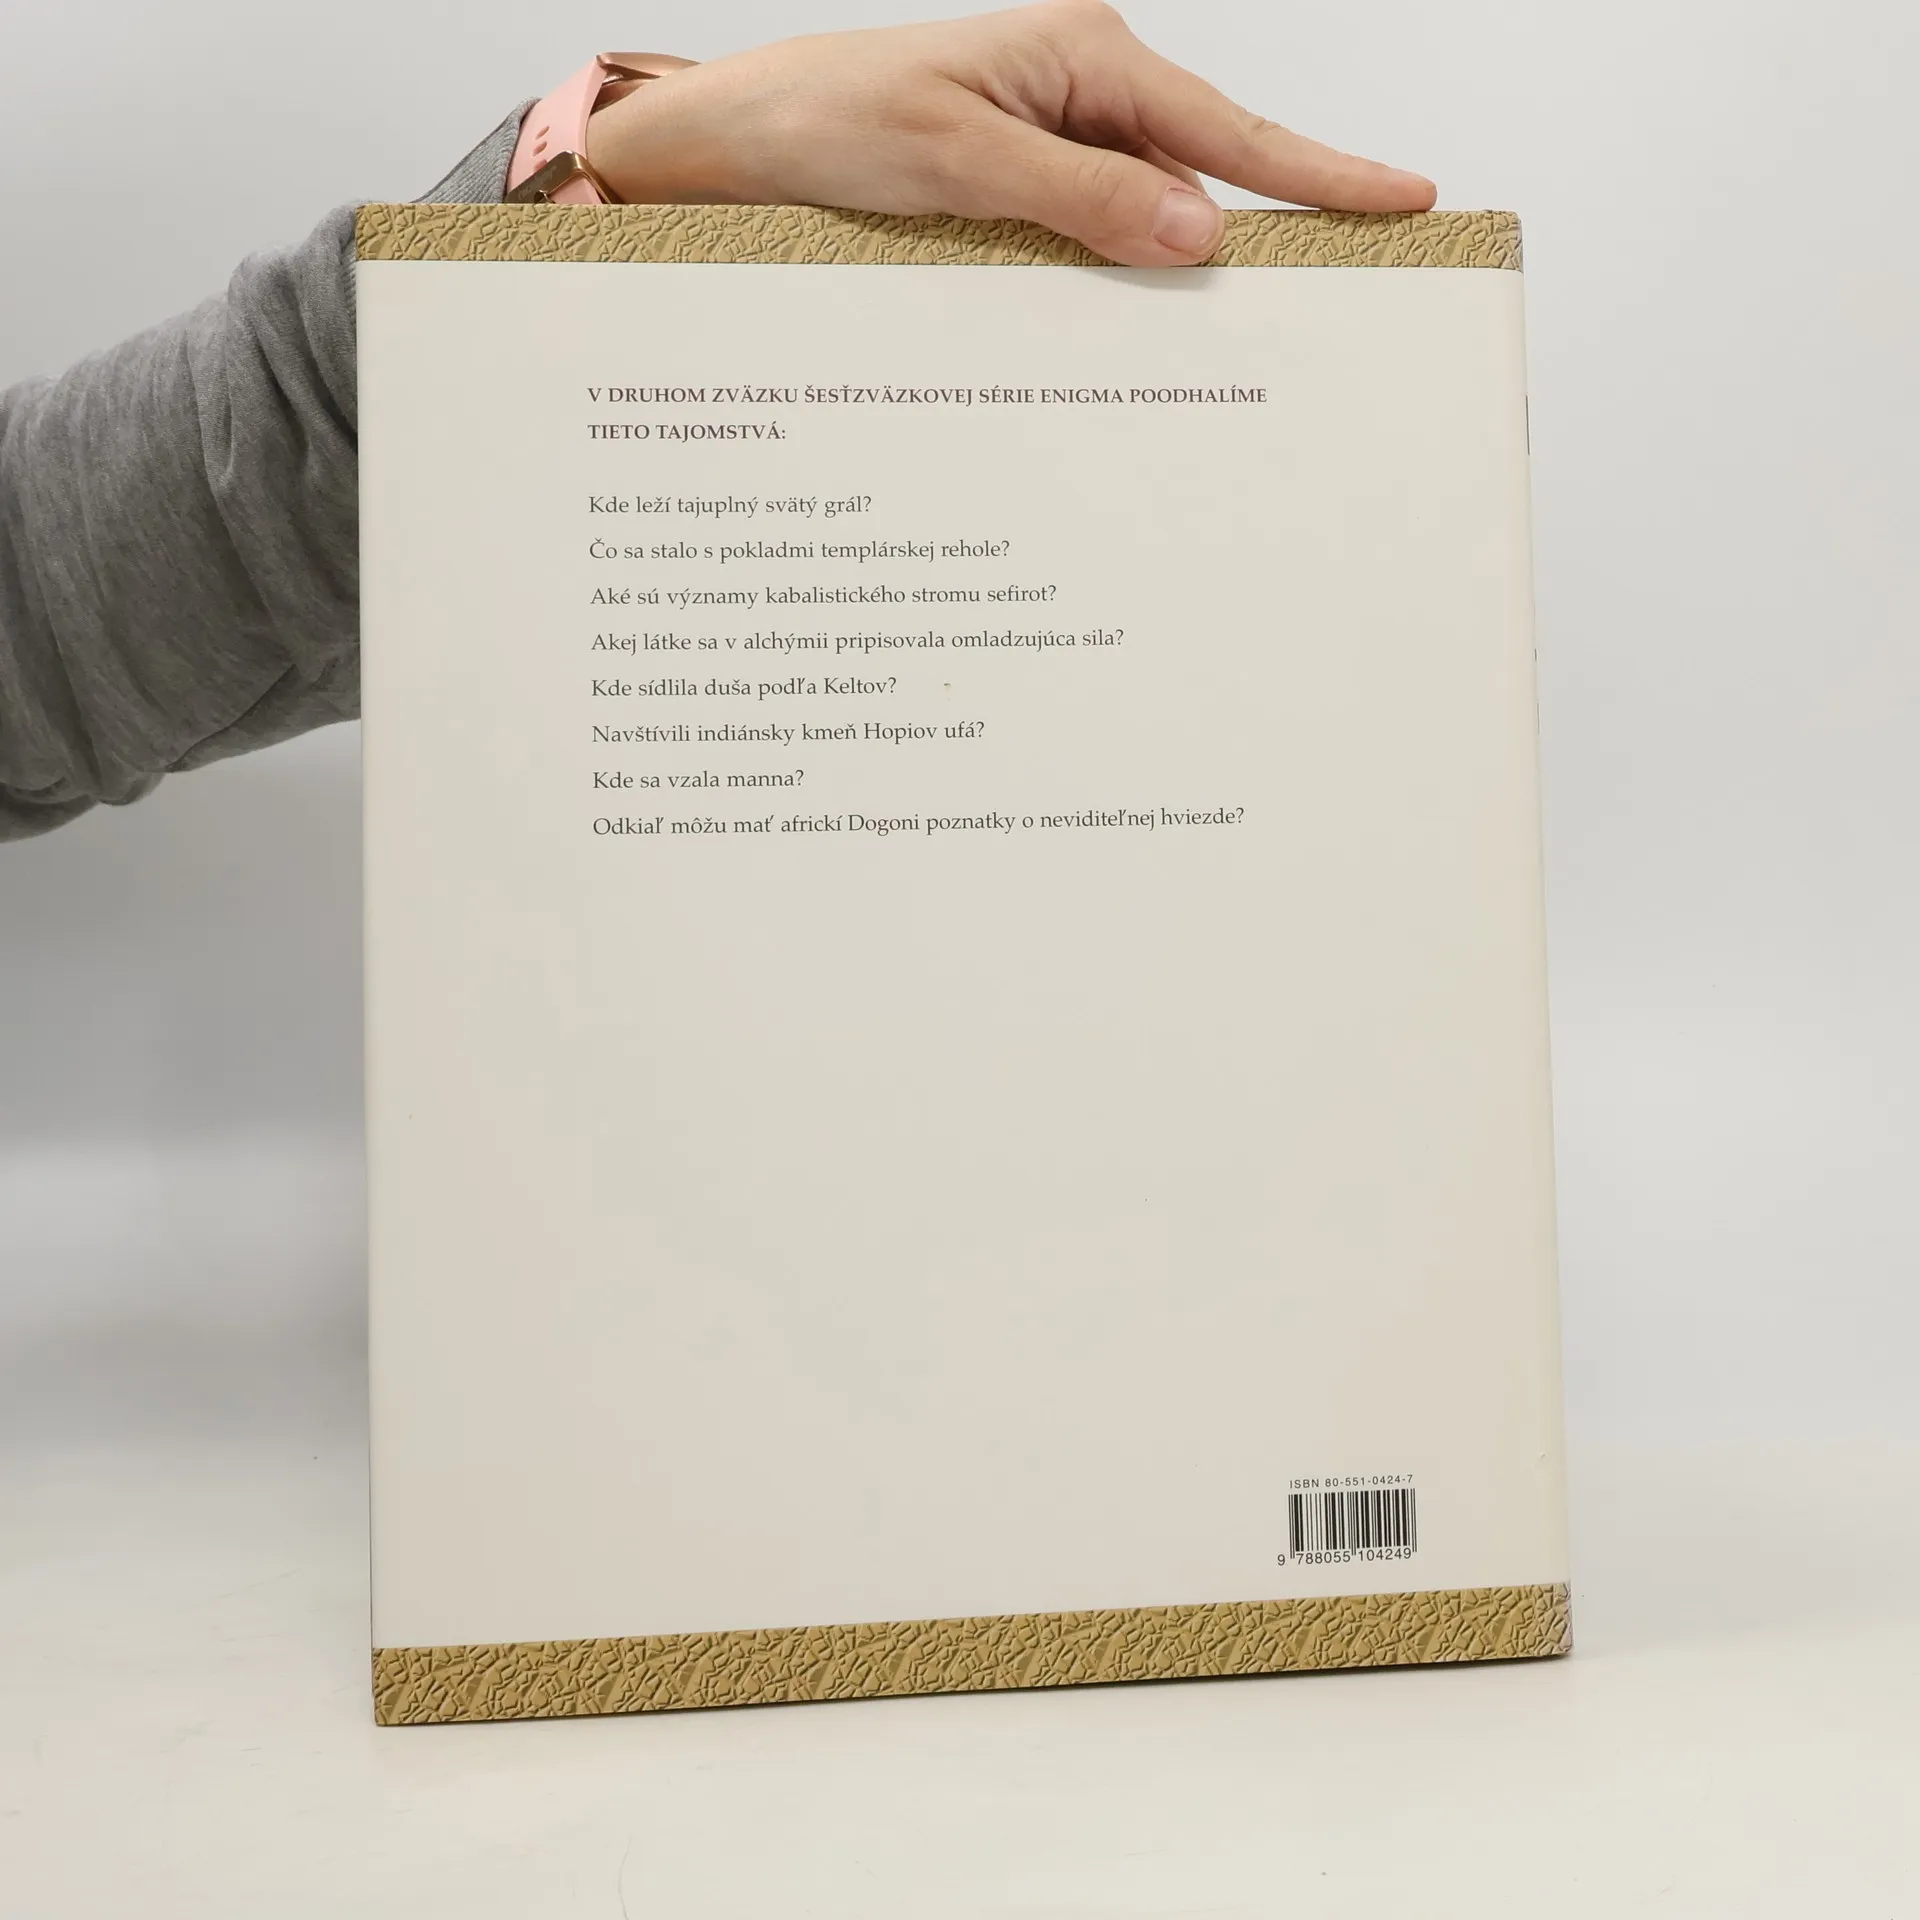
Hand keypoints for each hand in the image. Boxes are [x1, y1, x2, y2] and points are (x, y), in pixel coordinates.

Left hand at [585, 2, 1434, 267]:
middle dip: (1265, 234)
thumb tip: (1198, 234)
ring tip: (1216, 338)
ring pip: (1147, 219)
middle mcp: (1082, 90)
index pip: (1226, 125)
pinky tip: (1112, 324)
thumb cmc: (830, 123)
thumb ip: (1081, 199)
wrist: (742, 141)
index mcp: (1081, 56)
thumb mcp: (958, 163)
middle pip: (1203, 173)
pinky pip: (1095, 239)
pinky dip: (1109, 282)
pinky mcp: (1025, 186)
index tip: (1406, 199)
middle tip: (1338, 296)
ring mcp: (1057, 140)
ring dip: (1163, 278)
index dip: (1319, 171)